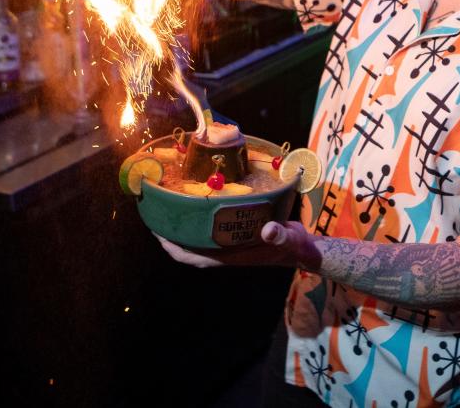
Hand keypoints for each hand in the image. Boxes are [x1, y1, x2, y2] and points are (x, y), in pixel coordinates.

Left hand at [154, 221, 319, 269]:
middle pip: (188, 247)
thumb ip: (280, 235)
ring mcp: (228, 243)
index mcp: (229, 257)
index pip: (192, 256)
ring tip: (169, 205)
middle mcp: (224, 251)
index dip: (172, 247)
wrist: (302, 248)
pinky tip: (195, 203)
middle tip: (156, 210)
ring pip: (196, 238)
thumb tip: (269, 230)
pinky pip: (208, 229)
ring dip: (182, 226)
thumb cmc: (294, 246)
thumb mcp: (288, 239)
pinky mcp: (235, 234)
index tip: (157, 231)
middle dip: (170, 234)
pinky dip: (198, 219)